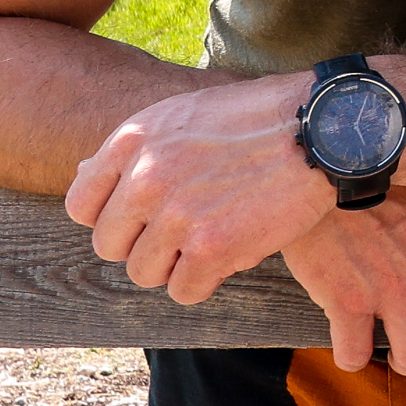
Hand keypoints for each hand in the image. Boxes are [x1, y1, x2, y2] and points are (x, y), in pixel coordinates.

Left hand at [65, 70, 332, 302]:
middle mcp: (145, 177)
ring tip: (214, 240)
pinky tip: (234, 253)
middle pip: (110, 246)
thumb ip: (137, 149)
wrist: (323, 127)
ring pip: (145, 273)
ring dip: (177, 266)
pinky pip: (185, 291)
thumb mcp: (184, 114)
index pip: (81, 206)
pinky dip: (208, 281)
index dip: (111, 219)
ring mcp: (176, 214)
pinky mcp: (211, 247)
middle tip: (185, 233)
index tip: (142, 219)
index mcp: (133, 140)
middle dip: (145, 246)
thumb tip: (83, 175)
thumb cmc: (259, 118)